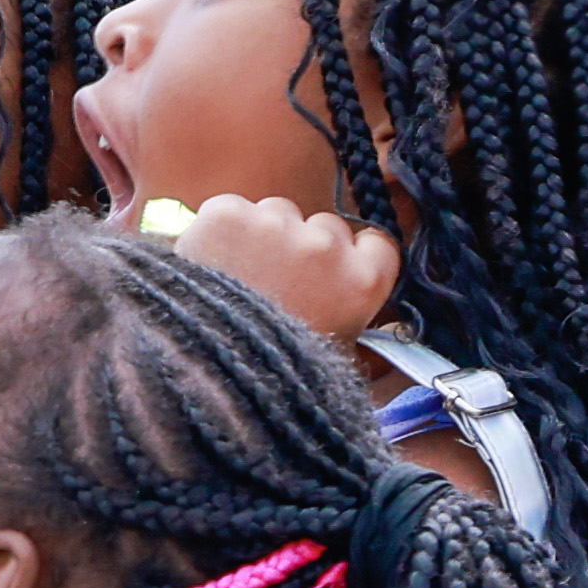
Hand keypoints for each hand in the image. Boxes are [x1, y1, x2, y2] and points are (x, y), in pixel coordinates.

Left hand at [127, 187, 399, 349]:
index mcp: (363, 282)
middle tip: (274, 285)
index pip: (376, 243)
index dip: (351, 256)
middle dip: (303, 247)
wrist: (207, 374)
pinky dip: (220, 229)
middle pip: (324, 226)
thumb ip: (363, 334)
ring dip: (262, 235)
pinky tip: (212, 264)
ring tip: (237, 278)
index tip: (330, 272)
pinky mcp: (229, 215)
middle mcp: (325, 246)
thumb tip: (380, 324)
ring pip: (277, 212)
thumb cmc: (275, 378)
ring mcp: (276, 226)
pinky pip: (232, 208)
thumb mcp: (337, 363)